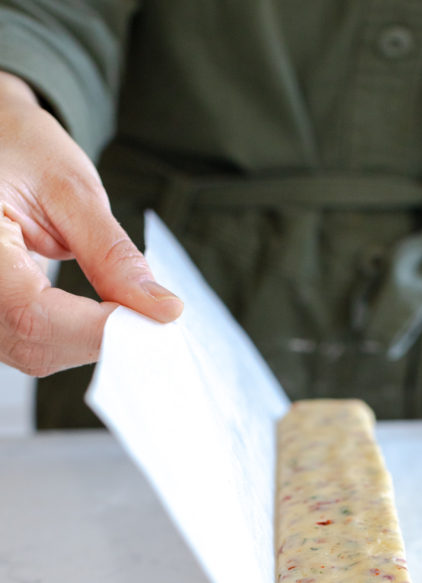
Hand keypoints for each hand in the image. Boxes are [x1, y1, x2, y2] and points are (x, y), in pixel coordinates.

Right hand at [0, 72, 182, 376]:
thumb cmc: (24, 155)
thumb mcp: (73, 190)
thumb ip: (113, 255)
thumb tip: (160, 310)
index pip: (32, 310)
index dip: (96, 329)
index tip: (151, 322)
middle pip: (32, 340)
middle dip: (99, 338)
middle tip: (149, 318)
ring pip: (33, 352)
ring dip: (88, 342)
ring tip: (122, 312)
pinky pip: (29, 346)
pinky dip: (73, 339)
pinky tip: (96, 319)